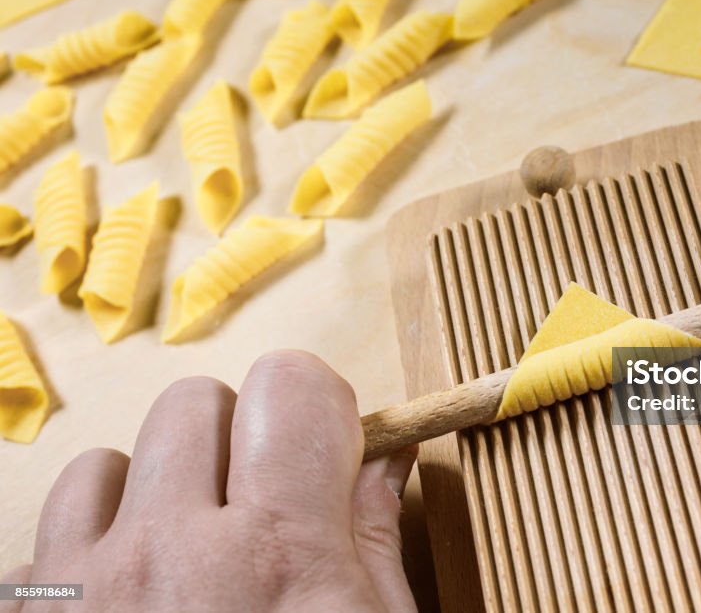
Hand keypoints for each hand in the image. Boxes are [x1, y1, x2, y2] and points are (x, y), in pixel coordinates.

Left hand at [0, 350, 417, 611]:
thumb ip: (375, 541)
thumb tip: (383, 457)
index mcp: (279, 552)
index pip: (291, 383)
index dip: (318, 405)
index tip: (327, 448)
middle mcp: (170, 555)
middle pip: (197, 402)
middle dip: (238, 441)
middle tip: (260, 513)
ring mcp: (85, 592)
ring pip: (106, 463)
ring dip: (152, 495)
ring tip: (184, 562)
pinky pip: (44, 545)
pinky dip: (88, 560)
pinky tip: (126, 607)